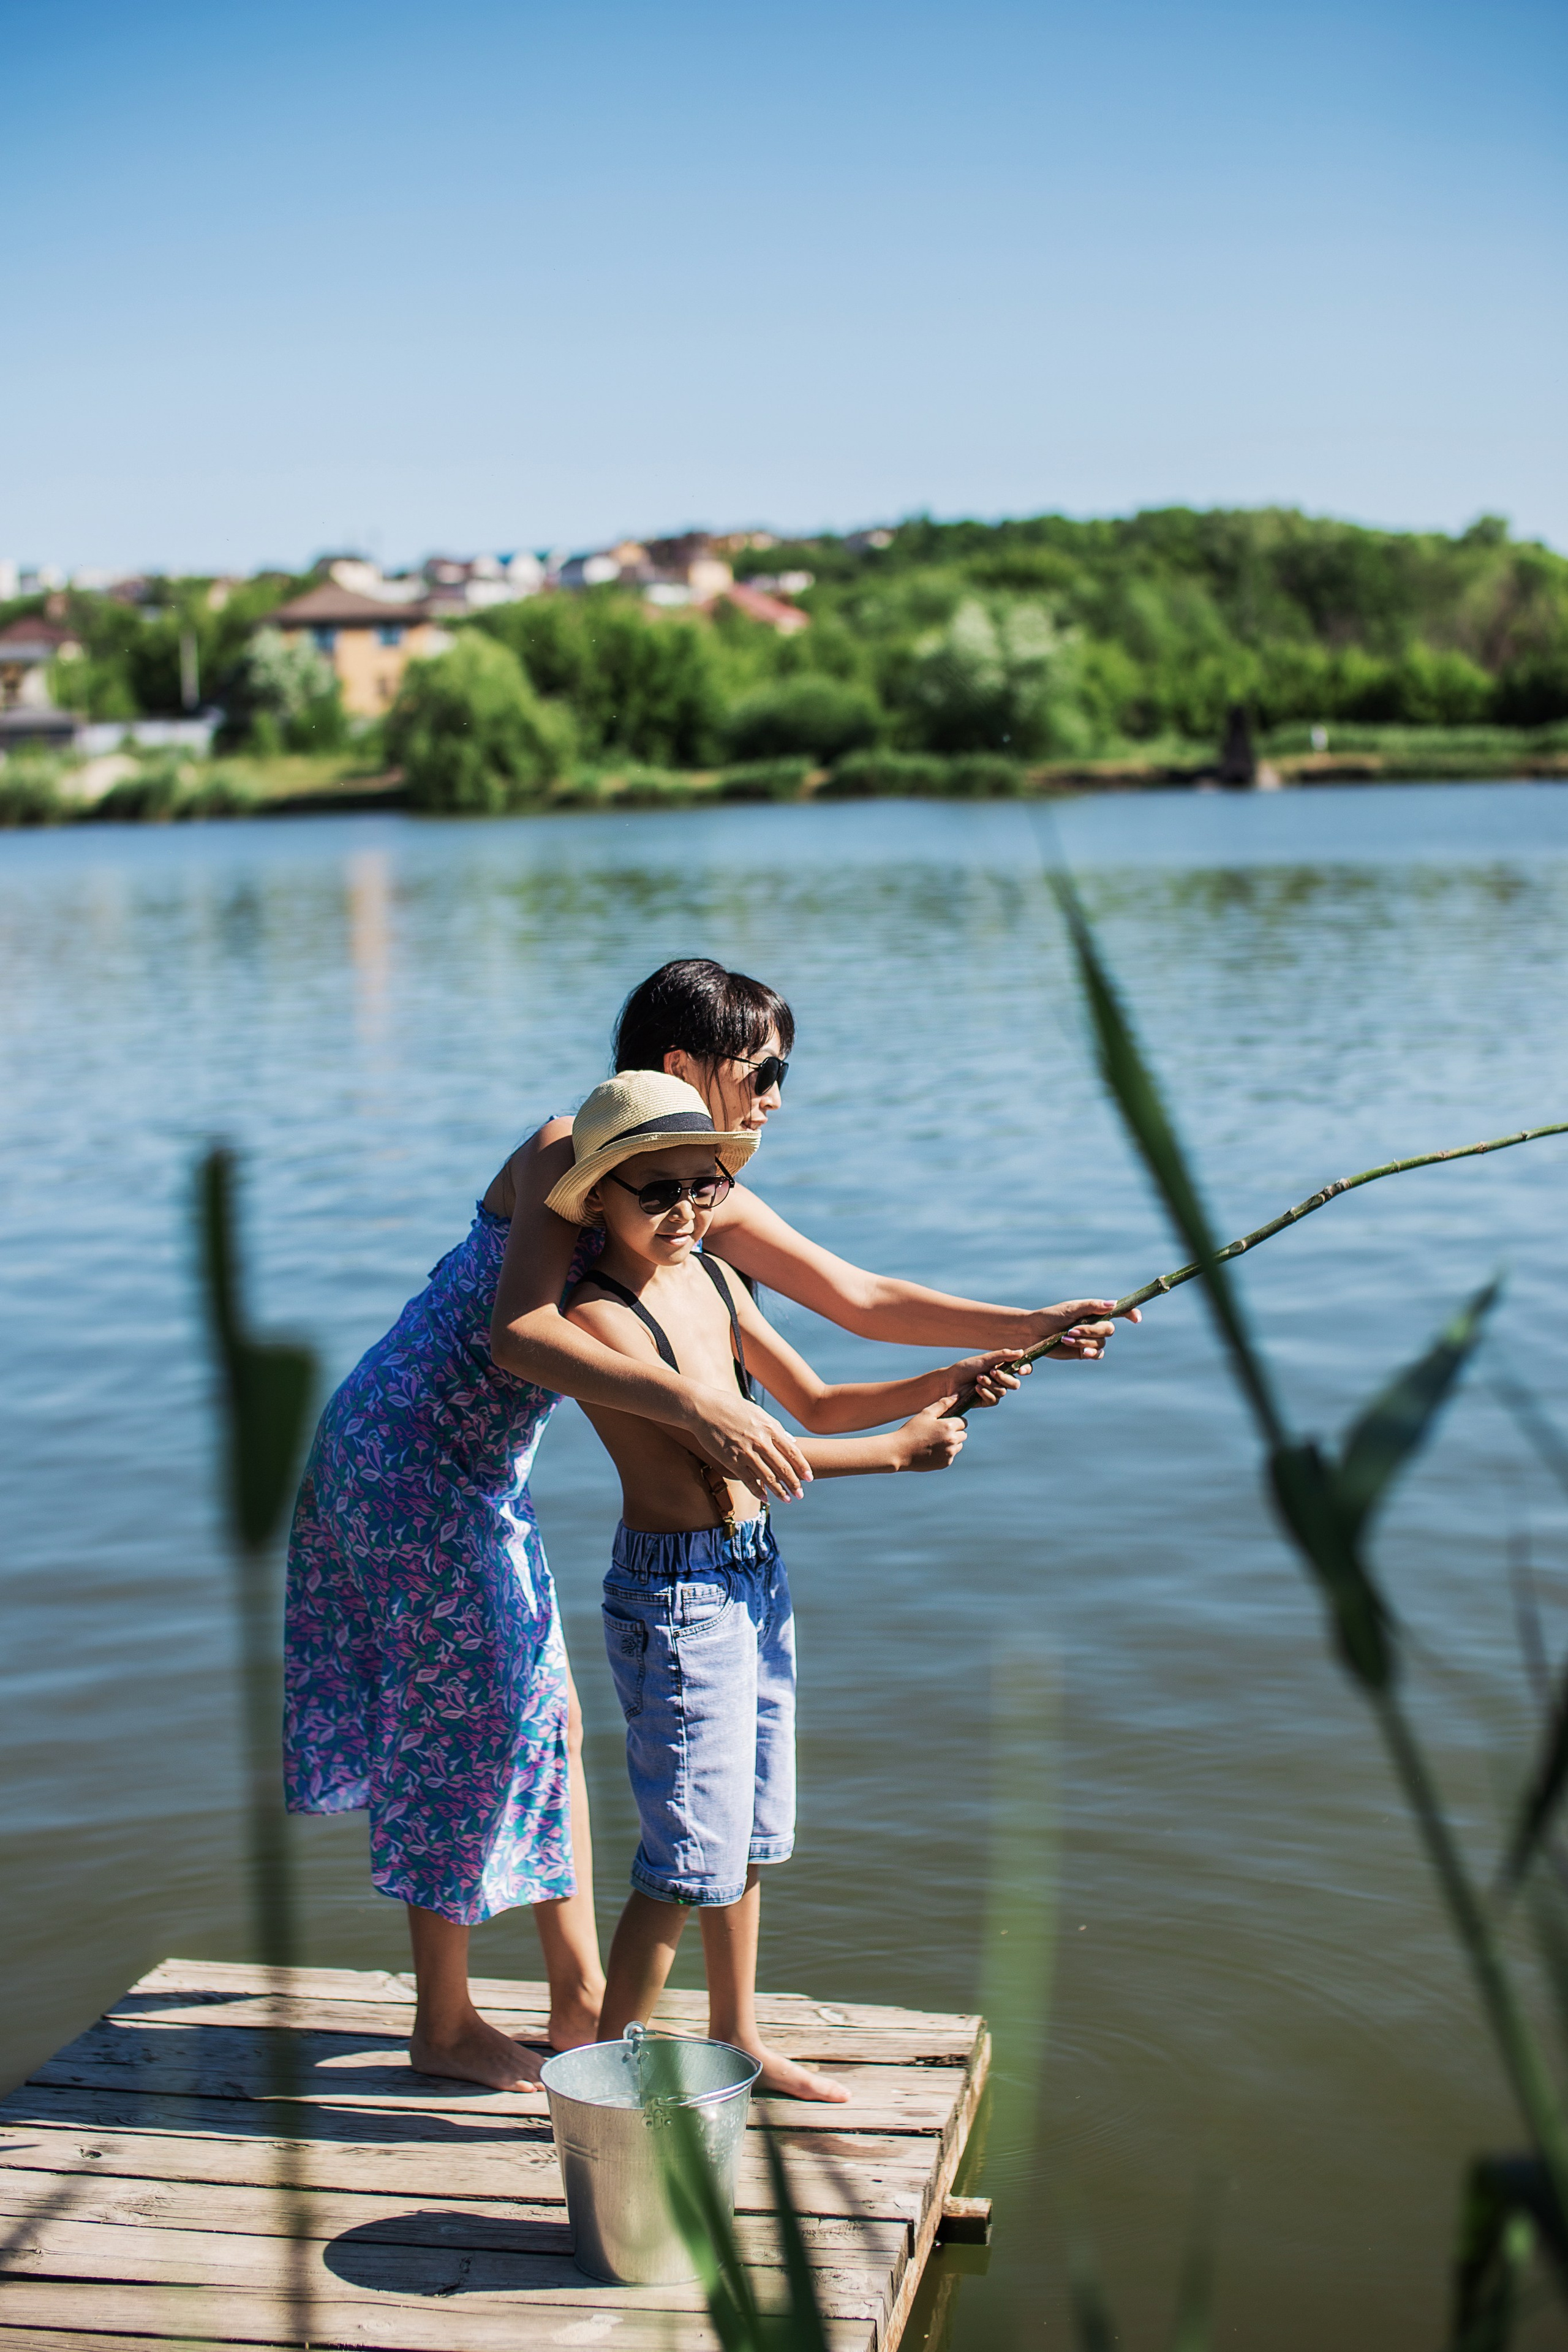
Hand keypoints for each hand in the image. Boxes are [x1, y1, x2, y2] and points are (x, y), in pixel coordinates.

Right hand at [686, 1384, 812, 1502]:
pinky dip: (758, 1492)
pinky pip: (748, 1480)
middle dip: (794, 1483)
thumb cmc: (731, 1407)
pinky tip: (765, 1499)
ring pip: (768, 1477)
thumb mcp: (758, 1412)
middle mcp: (761, 1441)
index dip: (802, 1466)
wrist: (704, 1408)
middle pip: (783, 1468)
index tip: (810, 1477)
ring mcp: (746, 1452)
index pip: (792, 1452)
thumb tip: (791, 1440)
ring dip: (779, 1491)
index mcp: (770, 1428)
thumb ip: (776, 1428)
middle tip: (800, 1494)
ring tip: (787, 1500)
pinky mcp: (732, 1461)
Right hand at [893, 1396, 969, 1472]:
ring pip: (958, 1446)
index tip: (945, 1423)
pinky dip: (945, 1453)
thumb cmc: (911, 1430)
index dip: (954, 1421)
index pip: (963, 1422)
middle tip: (939, 1432)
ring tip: (935, 1442)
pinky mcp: (945, 1464)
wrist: (900, 1452)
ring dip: (952, 1443)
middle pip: (963, 1434)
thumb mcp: (926, 1414)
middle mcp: (952, 1441)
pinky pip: (951, 1456)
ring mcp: (949, 1454)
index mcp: (948, 1427)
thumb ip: (943, 1404)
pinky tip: (931, 1451)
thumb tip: (957, 1396)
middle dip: (955, 1432)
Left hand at [944, 1350, 1029, 1408]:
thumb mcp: (984, 1359)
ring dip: (990, 1384)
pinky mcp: (987, 1401)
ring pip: (1003, 1392)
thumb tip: (1021, 1352)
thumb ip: (1002, 1355)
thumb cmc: (966, 1368)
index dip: (1025, 1369)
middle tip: (991, 1371)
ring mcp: (995, 1391)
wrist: (950, 1381)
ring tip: (978, 1378)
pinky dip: (985, 1392)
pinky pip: (994, 1400)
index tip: (1020, 1370)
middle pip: (1015, 1384)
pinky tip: (976, 1388)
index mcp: (1002, 1367)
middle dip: (1004, 1378)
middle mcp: (1001, 1380)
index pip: (1021, 1368)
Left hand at [1024, 1299, 1140, 1361]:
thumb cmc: (1050, 1316)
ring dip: (1085, 1341)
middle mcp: (1095, 1324)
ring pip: (1101, 1343)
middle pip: (1108, 1329)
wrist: (1033, 1333)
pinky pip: (1097, 1354)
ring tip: (1066, 1338)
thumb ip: (1092, 1307)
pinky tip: (1084, 1353)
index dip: (1130, 1313)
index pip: (1118, 1311)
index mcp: (1094, 1311)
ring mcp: (1091, 1339)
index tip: (1137, 1319)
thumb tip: (1114, 1304)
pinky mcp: (1084, 1352)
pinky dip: (1093, 1353)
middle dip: (1092, 1331)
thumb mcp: (1070, 1309)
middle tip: (1072, 1330)